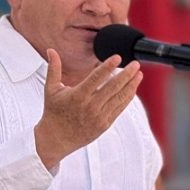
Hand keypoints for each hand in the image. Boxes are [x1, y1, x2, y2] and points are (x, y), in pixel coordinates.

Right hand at [34, 49, 142, 168]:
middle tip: (135, 64)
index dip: (108, 66)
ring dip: (131, 85)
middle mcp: (90, 106)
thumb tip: (50, 50)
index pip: (96, 78)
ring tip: (138, 74)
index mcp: (77, 96)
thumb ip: (53, 68)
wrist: (56, 139)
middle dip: (126, 74)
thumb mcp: (51, 90)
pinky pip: (119, 109)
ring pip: (119, 98)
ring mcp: (99, 116)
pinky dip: (127, 98)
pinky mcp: (104, 124)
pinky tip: (132, 89)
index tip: (118, 57)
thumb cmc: (53, 113)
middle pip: (113, 87)